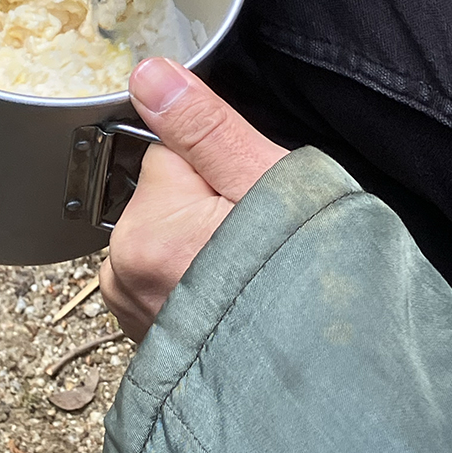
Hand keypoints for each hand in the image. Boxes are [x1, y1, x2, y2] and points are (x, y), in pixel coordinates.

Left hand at [100, 58, 287, 340]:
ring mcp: (132, 309)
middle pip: (165, 198)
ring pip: (167, 238)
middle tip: (259, 245)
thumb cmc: (306, 286)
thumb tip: (150, 76)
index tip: (251, 199)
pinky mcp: (145, 335)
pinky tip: (237, 300)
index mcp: (146, 228)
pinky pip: (168, 281)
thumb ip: (204, 127)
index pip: (169, 154)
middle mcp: (123, 272)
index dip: (218, 168)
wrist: (328, 377)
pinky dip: (197, 285)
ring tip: (252, 278)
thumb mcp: (266, 185)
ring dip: (203, 250)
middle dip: (208, 211)